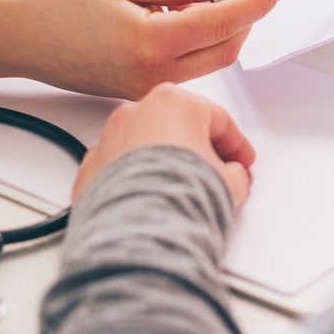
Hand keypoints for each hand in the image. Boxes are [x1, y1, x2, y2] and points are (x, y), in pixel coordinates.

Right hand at [0, 0, 289, 99]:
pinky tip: (160, 8)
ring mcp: (149, 89)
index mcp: (153, 45)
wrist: (22, 39)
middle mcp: (156, 77)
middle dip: (240, 13)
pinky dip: (187, 35)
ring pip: (208, 57)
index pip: (226, 22)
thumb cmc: (63, 6)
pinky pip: (183, 63)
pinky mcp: (142, 92)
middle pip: (227, 47)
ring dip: (210, 22)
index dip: (259, 1)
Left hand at [72, 83, 255, 207]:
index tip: (241, 160)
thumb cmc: (178, 199)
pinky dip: (135, 178)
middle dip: (197, 150)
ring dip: (164, 162)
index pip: (218, 119)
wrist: (138, 231)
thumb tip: (231, 177)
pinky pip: (120, 166)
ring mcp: (109, 137)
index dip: (236, 144)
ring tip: (181, 192)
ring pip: (145, 144)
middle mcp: (137, 112)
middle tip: (215, 175)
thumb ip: (235, 173)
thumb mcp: (230, 183)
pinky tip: (150, 199)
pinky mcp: (91, 166)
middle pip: (178, 126)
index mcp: (174, 102)